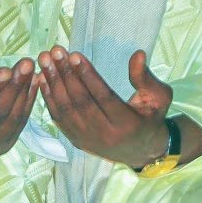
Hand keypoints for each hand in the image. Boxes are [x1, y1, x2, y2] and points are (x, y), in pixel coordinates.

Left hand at [38, 47, 174, 167]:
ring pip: (66, 110)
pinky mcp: (77, 141)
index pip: (103, 96)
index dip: (87, 75)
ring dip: (53, 83)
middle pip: (80, 102)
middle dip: (65, 74)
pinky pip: (59, 119)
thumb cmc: (152, 117)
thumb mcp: (159, 97)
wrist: (142, 151)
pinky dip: (48, 98)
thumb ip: (146, 77)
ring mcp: (88, 140)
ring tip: (45, 60)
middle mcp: (105, 135)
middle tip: (55, 51)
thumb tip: (137, 55)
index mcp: (127, 124)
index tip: (74, 55)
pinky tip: (42, 79)